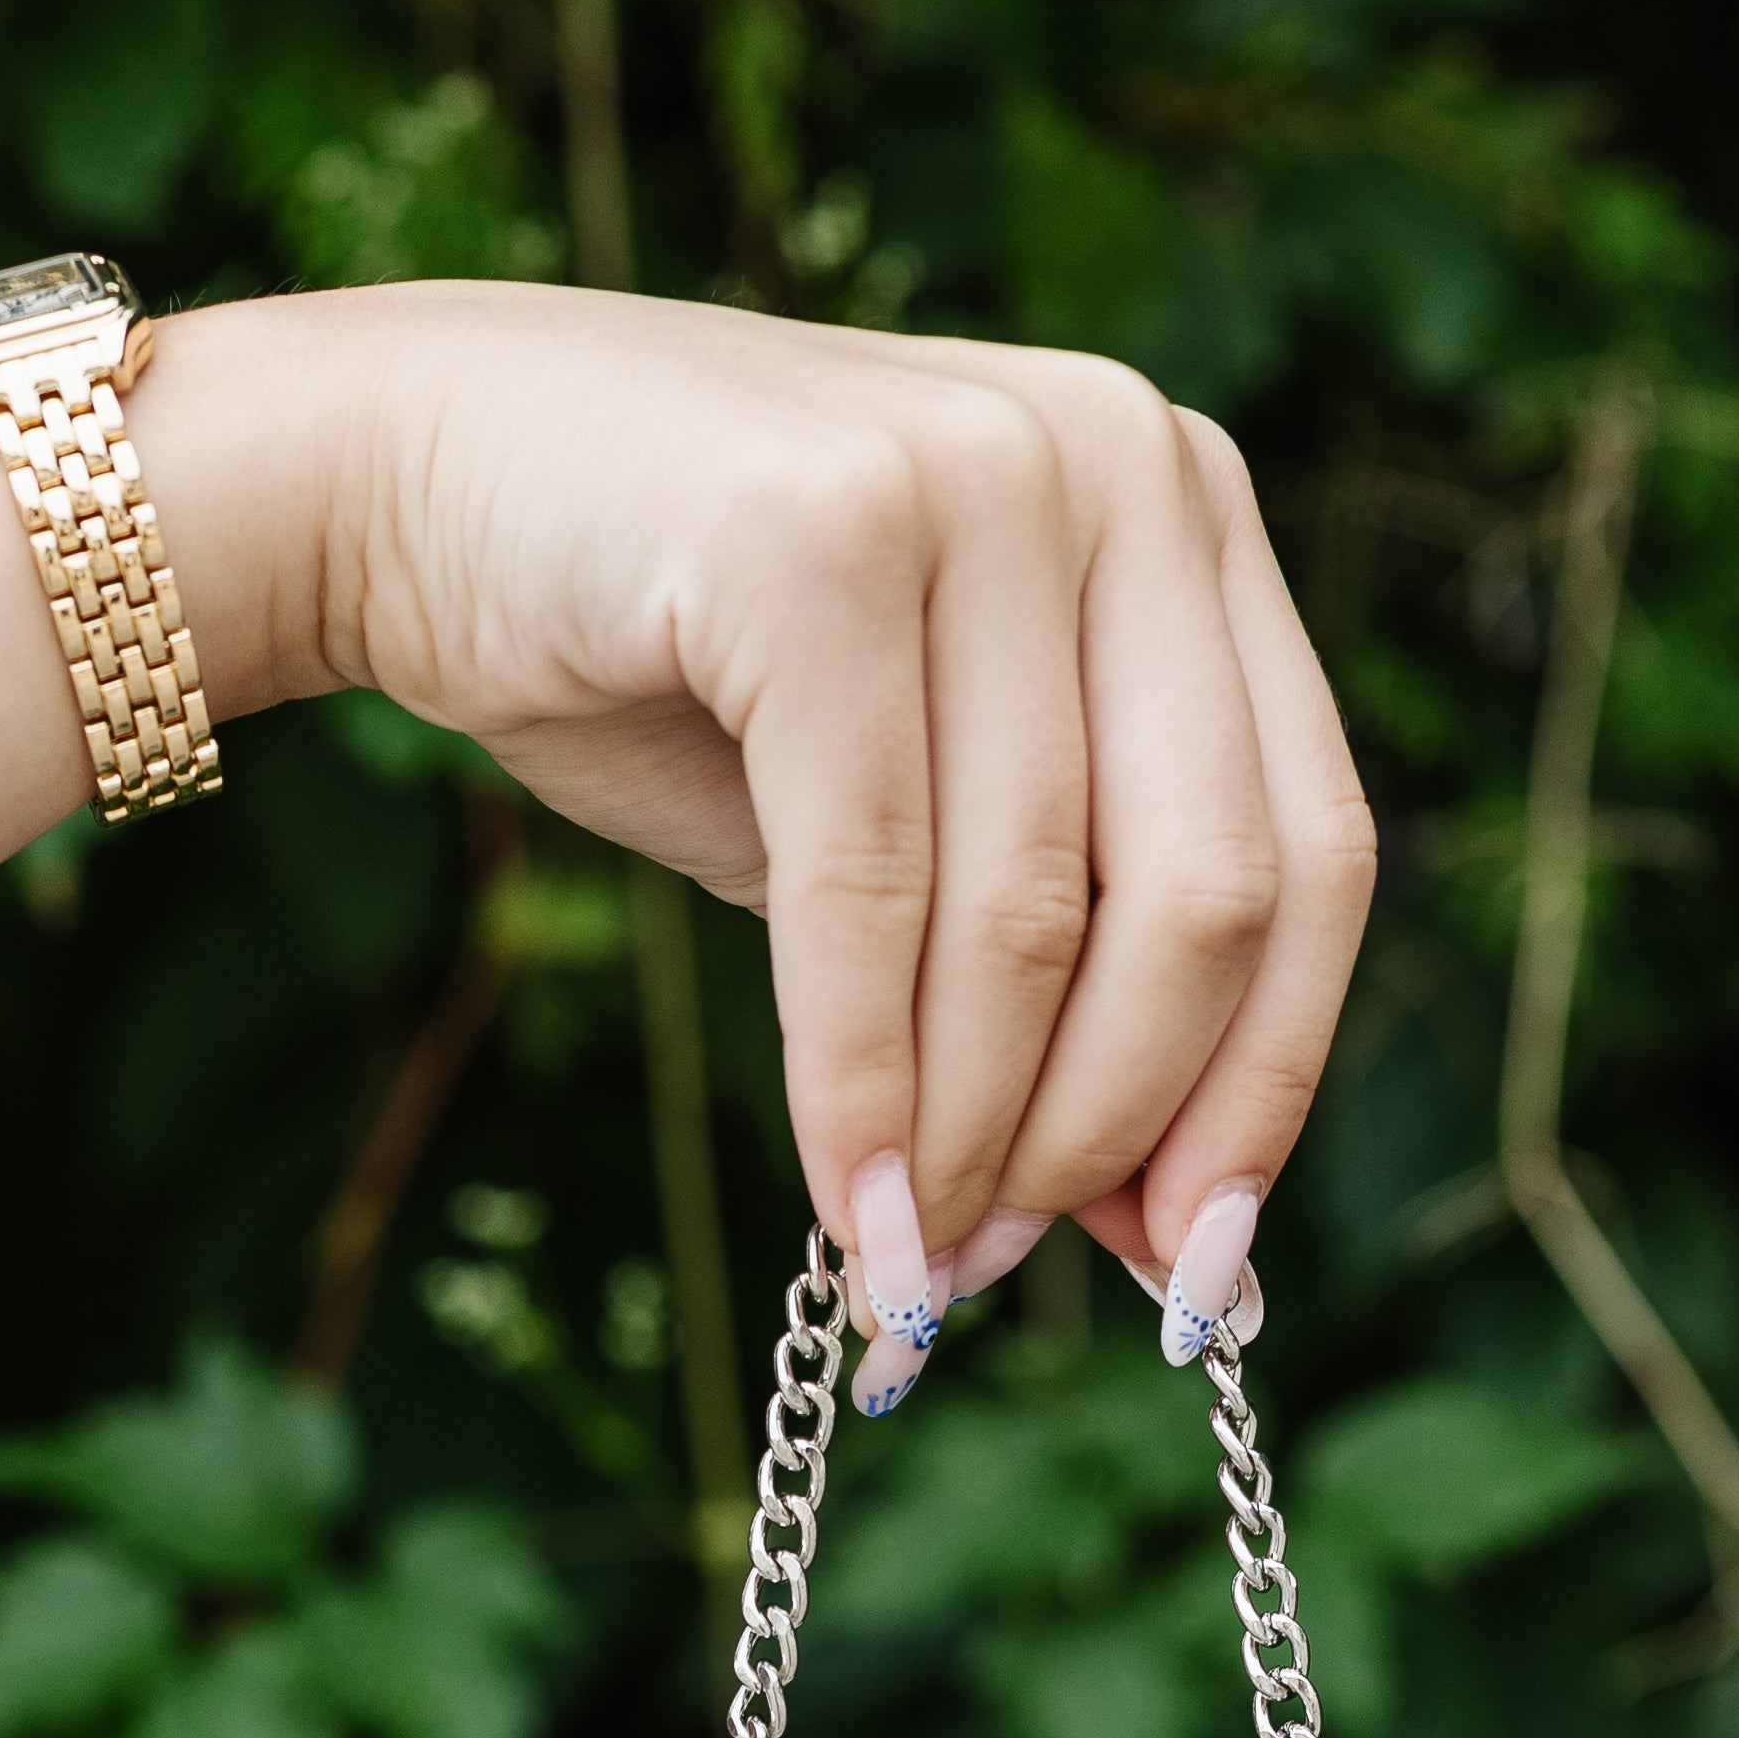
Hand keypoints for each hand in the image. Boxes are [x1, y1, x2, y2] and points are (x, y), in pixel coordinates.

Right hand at [324, 284, 1375, 1401]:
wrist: (421, 480)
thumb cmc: (687, 672)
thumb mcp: (924, 832)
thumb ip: (1066, 984)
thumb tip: (1172, 1250)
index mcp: (1189, 515)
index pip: (1316, 854)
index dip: (1264, 1091)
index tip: (1188, 1277)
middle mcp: (1120, 460)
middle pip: (1210, 897)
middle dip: (1106, 1134)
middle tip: (994, 1271)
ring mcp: (976, 472)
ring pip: (1034, 914)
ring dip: (966, 1136)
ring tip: (904, 1262)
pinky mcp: (816, 529)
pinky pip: (872, 886)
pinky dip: (856, 1082)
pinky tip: (842, 1201)